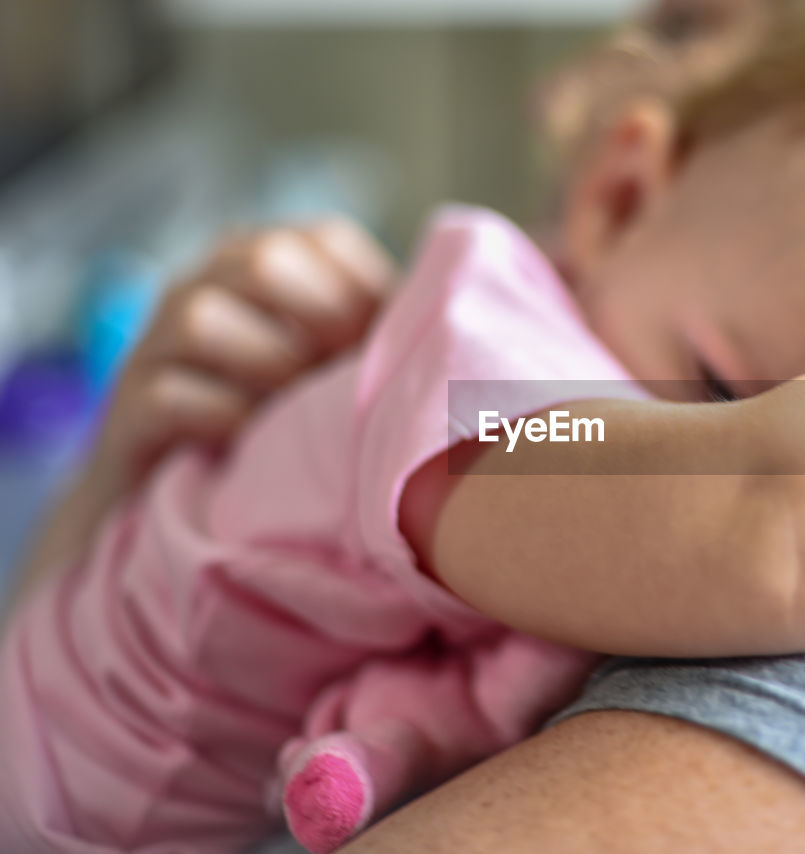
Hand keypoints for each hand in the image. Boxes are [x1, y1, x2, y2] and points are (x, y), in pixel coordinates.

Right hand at [88, 218, 394, 497]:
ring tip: (297, 412)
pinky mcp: (129, 407)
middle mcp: (204, 284)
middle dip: (319, 319)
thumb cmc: (289, 417)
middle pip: (260, 256)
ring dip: (268, 367)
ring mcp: (157, 342)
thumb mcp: (341, 365)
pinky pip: (168, 396)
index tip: (386, 348)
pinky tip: (254, 442)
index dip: (368, 291)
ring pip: (199, 317)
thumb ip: (386, 334)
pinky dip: (224, 419)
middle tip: (342, 375)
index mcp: (263, 261)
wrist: (199, 491)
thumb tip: (452, 321)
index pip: (326, 240)